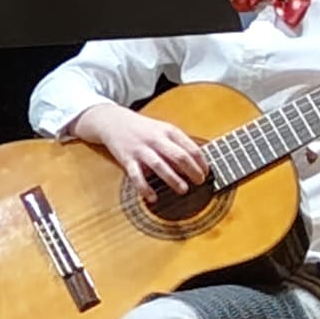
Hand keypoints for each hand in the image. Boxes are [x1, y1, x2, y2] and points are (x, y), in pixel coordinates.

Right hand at [68, 105, 209, 203]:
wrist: (113, 121)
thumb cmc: (143, 129)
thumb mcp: (162, 130)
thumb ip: (177, 146)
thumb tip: (195, 166)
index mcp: (168, 131)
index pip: (191, 147)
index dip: (201, 162)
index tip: (206, 173)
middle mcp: (155, 139)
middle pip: (179, 156)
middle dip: (192, 171)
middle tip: (199, 182)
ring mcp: (141, 149)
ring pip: (160, 165)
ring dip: (173, 179)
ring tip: (183, 189)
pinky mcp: (127, 159)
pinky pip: (137, 176)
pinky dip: (145, 188)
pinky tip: (152, 197)